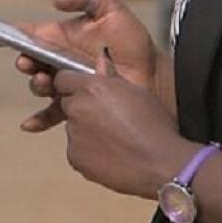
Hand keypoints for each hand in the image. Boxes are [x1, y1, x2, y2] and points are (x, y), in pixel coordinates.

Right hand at [0, 0, 160, 130]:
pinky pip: (50, 114)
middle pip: (25, 61)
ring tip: (46, 81)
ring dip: (36, 84)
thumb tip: (56, 0)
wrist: (152, 74)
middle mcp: (55, 59)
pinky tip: (29, 125)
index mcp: (56, 36)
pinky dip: (38, 119)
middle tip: (27, 62)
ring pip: (37, 85)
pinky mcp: (75, 104)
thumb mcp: (112, 9)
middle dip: (22, 62)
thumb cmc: (131, 41)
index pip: (18, 34)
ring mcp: (63, 83)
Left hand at [52, 48, 190, 197]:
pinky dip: (87, 152)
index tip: (87, 93)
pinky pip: (76, 150)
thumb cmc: (154, 126)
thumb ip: (112, 76)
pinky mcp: (74, 158)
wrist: (159, 164)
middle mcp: (77, 108)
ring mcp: (73, 135)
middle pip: (67, 104)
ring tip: (113, 140)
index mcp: (91, 88)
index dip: (74, 85)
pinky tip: (110, 155)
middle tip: (106, 119)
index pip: (63, 79)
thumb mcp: (137, 92)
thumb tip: (100, 58)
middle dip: (81, 108)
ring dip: (85, 131)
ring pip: (73, 128)